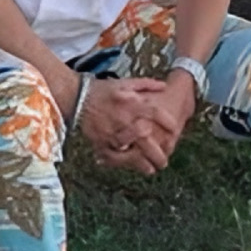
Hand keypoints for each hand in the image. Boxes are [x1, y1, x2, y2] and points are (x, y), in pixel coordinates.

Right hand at [77, 71, 192, 175]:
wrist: (77, 97)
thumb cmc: (102, 90)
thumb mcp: (124, 83)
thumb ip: (145, 84)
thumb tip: (164, 86)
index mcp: (130, 102)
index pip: (155, 113)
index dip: (167, 122)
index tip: (174, 130)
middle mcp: (123, 118)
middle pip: (146, 138)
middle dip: (158, 152)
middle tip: (164, 161)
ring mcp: (112, 132)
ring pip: (132, 151)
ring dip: (143, 162)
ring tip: (152, 168)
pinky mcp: (101, 141)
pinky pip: (115, 157)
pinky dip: (125, 164)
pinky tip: (132, 168)